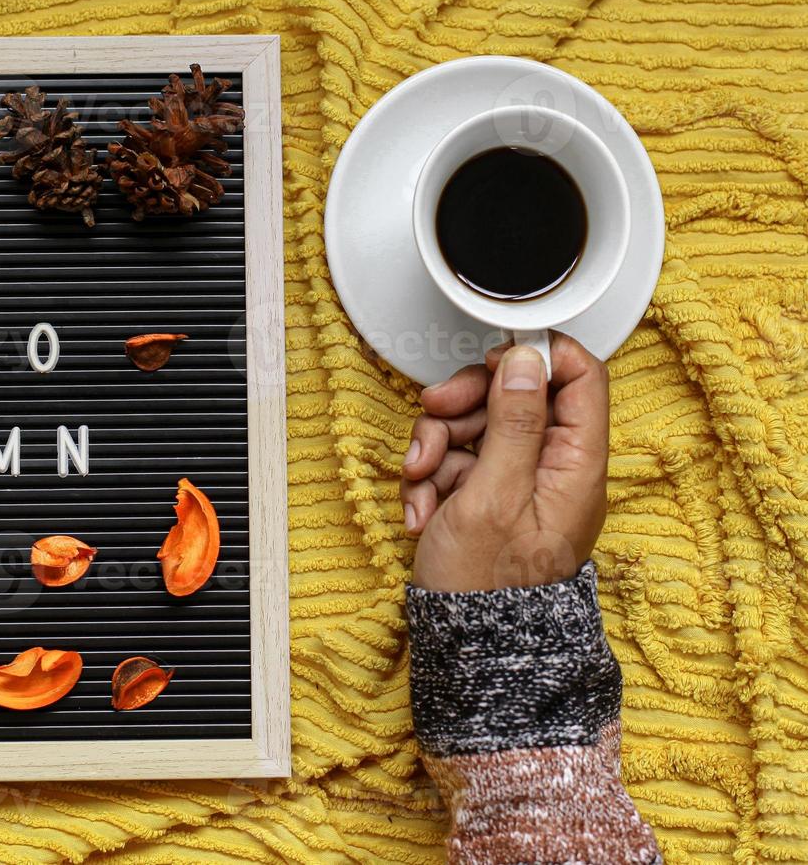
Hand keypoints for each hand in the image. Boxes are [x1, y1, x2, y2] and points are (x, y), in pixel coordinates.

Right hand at [401, 333, 609, 591]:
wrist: (465, 649)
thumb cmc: (485, 586)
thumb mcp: (494, 493)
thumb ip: (515, 421)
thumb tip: (528, 360)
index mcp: (576, 466)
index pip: (582, 379)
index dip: (539, 358)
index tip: (496, 355)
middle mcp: (554, 471)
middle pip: (515, 398)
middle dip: (465, 404)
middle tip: (436, 412)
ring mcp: (518, 486)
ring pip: (476, 428)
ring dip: (437, 445)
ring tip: (420, 480)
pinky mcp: (486, 500)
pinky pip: (457, 464)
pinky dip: (431, 479)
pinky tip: (422, 508)